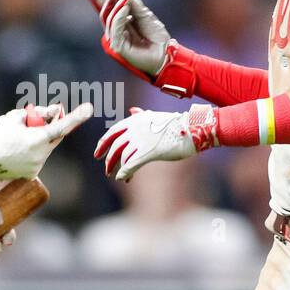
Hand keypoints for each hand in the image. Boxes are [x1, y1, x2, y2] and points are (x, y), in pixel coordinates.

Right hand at [0, 102, 93, 179]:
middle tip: (50, 113)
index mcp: (36, 139)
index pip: (61, 126)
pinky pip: (38, 157)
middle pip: (55, 136)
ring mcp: (36, 167)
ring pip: (46, 147)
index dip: (76, 117)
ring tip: (20, 136)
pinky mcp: (30, 174)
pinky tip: (17, 148)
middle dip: (53, 125)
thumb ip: (39, 113)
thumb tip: (57, 111)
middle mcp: (40, 156)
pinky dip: (33, 150)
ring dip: (40, 138)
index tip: (89, 108)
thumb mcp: (16, 117)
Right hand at [83, 0, 171, 78]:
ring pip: (109, 19)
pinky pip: (114, 29)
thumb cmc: (157, 38)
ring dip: (116, 6)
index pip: (108, 8)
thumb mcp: (146, 16)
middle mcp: (116, 31)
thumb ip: (135, 6)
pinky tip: (125, 8)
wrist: (166, 54)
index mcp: (121, 23)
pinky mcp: (117, 47)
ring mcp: (115, 39)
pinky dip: (118, 17)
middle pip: (105, 12)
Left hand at [94, 105, 216, 180]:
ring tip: (117, 176)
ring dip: (117, 169)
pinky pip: (132, 164)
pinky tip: (123, 179)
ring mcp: (142, 139)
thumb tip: (132, 110)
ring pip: (122, 156)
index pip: (112, 132)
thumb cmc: (175, 124)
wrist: (192, 129)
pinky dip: (125, 172)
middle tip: (106, 170)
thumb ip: (141, 115)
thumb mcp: (154, 116)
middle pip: (115, 146)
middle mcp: (135, 128)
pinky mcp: (150, 151)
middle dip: (108, 160)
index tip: (97, 154)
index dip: (102, 144)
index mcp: (134, 120)